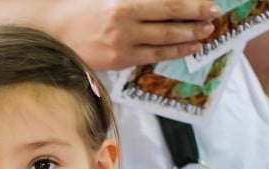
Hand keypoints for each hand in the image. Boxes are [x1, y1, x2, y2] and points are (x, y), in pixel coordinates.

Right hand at [48, 0, 220, 69]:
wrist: (55, 29)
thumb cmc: (85, 7)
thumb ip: (143, 1)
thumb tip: (169, 3)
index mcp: (124, 5)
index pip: (168, 6)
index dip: (193, 7)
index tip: (211, 7)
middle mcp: (124, 27)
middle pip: (170, 27)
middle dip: (195, 24)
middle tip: (213, 21)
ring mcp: (121, 48)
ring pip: (163, 46)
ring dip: (187, 41)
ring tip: (203, 36)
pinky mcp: (118, 62)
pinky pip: (150, 58)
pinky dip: (170, 53)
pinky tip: (184, 49)